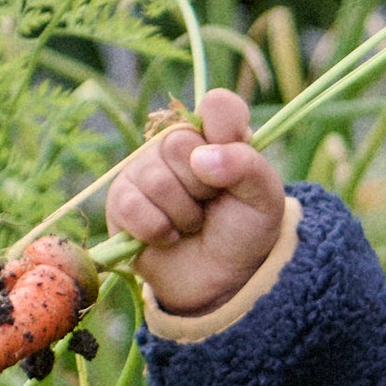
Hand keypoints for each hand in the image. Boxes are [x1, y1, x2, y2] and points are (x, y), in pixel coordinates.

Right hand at [108, 87, 287, 318]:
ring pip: (156, 179)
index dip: (225, 131)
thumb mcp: (264, 199)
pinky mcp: (121, 200)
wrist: (221, 280)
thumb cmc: (244, 232)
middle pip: (178, 143)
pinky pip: (132, 205)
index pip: (218, 105)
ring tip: (192, 224)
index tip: (232, 162)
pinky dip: (157, 229)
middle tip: (211, 204)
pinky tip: (169, 236)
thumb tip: (202, 157)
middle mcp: (179, 144)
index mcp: (218, 134)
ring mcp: (146, 170)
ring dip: (183, 214)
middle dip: (203, 186)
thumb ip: (246, 166)